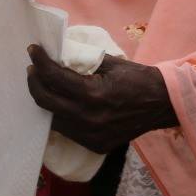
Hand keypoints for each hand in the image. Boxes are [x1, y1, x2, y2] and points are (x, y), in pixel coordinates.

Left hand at [26, 47, 177, 152]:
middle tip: (33, 68)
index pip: (54, 77)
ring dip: (45, 99)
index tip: (33, 50)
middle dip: (34, 81)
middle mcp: (87, 118)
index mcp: (92, 94)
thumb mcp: (110, 63)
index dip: (40, 61)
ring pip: (53, 119)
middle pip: (45, 100)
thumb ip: (82, 61)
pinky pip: (67, 130)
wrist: (163, 104)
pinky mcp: (95, 145)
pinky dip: (60, 115)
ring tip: (43, 84)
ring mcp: (90, 135)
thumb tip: (58, 55)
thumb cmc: (138, 79)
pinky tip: (60, 103)